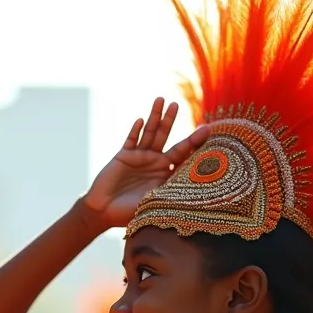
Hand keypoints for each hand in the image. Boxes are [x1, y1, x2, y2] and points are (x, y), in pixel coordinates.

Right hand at [81, 97, 210, 228]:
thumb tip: (195, 184)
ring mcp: (138, 157)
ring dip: (155, 117)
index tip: (207, 129)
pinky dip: (136, 130)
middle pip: (166, 137)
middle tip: (177, 104)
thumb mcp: (157, 201)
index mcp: (166, 173)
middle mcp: (154, 162)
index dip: (194, 142)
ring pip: (149, 133)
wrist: (104, 212)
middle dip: (171, 120)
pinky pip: (131, 140)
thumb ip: (172, 190)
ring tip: (161, 100)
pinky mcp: (123, 156)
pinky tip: (141, 120)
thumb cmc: (130, 212)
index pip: (183, 154)